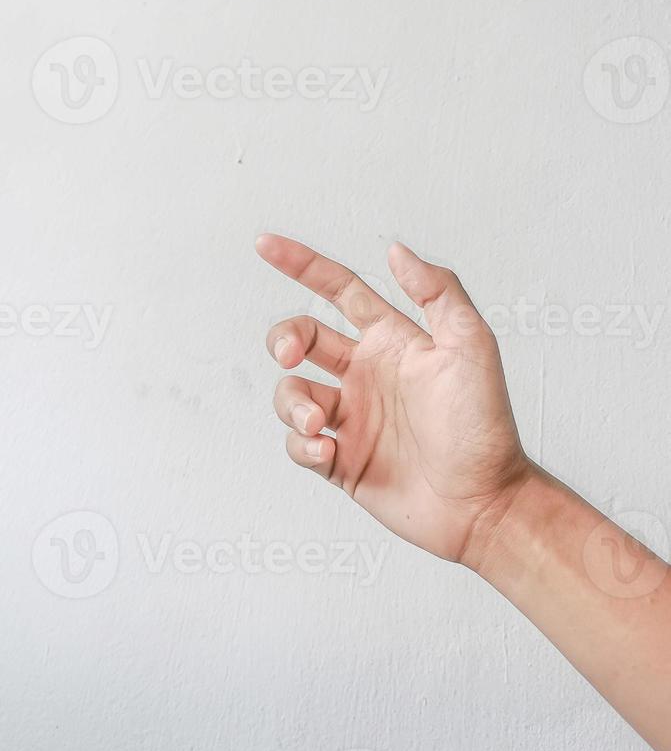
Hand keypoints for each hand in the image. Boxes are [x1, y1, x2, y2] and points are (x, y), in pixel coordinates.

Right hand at [256, 233, 532, 565]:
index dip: (302, 265)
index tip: (265, 245)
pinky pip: (297, 444)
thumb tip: (397, 252)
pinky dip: (302, 445)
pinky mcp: (340, 461)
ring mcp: (351, 418)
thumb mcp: (471, 346)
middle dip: (284, 340)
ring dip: (293, 403)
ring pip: (291, 393)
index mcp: (392, 341)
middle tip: (291, 356)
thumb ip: (437, 292)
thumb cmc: (484, 426)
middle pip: (301, 338)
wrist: (481, 504)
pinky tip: (329, 453)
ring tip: (321, 423)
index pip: (339, 290)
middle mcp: (366, 374)